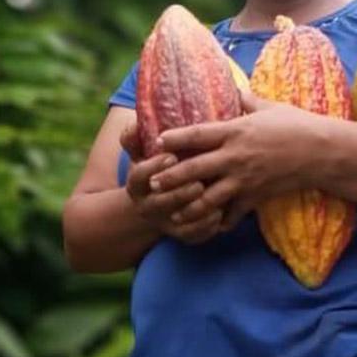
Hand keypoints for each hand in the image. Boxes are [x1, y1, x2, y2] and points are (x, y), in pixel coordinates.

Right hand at [120, 118, 223, 243]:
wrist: (155, 203)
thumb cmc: (157, 167)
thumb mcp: (143, 152)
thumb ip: (138, 136)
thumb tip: (136, 122)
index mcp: (138, 181)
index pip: (140, 175)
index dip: (154, 167)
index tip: (171, 156)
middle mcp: (148, 204)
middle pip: (161, 202)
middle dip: (180, 193)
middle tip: (198, 183)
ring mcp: (165, 221)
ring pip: (179, 221)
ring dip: (196, 210)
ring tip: (216, 197)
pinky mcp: (181, 234)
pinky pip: (193, 235)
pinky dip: (206, 226)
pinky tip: (220, 214)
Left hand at [149, 92, 323, 227]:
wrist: (321, 152)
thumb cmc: (296, 124)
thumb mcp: (269, 106)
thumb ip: (246, 100)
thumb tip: (233, 89)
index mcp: (236, 130)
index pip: (198, 134)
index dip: (175, 138)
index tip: (157, 141)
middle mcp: (236, 156)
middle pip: (195, 169)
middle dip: (171, 176)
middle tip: (152, 182)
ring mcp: (245, 179)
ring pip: (209, 197)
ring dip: (189, 205)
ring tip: (173, 210)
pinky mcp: (256, 196)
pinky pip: (234, 213)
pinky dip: (221, 220)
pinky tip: (209, 225)